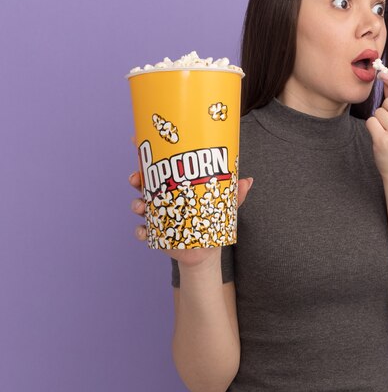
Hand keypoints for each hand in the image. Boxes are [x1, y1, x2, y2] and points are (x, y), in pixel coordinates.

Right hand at [129, 136, 253, 266]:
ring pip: (139, 206)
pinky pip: (142, 232)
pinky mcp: (155, 235)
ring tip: (141, 207)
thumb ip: (234, 194)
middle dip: (136, 178)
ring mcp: (155, 215)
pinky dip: (140, 231)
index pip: (159, 166)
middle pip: (143, 184)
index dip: (146, 154)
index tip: (137, 141)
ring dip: (136, 204)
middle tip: (136, 178)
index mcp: (175, 185)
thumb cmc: (212, 220)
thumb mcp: (223, 205)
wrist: (206, 249)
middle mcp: (162, 197)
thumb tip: (248, 180)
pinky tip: (144, 231)